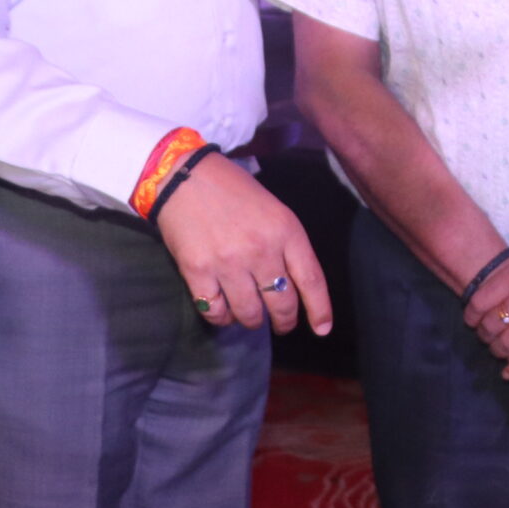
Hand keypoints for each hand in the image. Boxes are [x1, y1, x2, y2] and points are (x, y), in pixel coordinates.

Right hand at [154, 153, 333, 334]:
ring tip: (250, 315)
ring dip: (252, 320)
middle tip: (281, 323)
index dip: (319, 310)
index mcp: (286, 230)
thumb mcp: (274, 211)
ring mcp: (228, 263)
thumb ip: (286, 245)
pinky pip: (216, 312)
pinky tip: (223, 309)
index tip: (322, 330)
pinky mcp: (198, 271)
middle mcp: (261, 249)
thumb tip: (293, 286)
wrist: (185, 177)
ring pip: (250, 314)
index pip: (311, 280)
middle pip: (282, 304)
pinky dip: (222, 318)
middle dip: (284, 321)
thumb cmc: (234, 192)